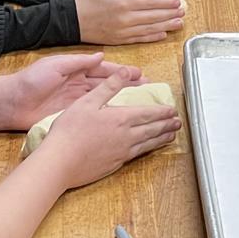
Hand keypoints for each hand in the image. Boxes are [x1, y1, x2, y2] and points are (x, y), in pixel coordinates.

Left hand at [3, 53, 137, 129]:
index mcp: (76, 71)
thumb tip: (101, 56)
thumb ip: (78, 62)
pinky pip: (93, 115)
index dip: (122, 72)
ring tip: (140, 103)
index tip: (139, 73)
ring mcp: (76, 102)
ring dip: (121, 100)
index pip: (104, 70)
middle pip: (108, 85)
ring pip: (104, 100)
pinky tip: (121, 118)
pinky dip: (107, 115)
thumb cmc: (31, 81)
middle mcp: (79, 86)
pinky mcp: (72, 116)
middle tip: (148, 89)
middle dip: (128, 86)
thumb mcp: (55, 65)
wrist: (11, 104)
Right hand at [26, 72, 179, 188]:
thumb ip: (109, 86)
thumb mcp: (88, 101)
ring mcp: (121, 153)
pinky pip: (137, 155)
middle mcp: (126, 136)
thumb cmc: (70, 130)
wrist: (60, 162)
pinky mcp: (114, 165)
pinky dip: (147, 151)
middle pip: (152, 129)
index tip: (173, 110)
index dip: (162, 111)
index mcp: (121, 118)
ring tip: (171, 136)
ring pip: (147, 144)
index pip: (148, 113)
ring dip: (161, 139)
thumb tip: (126, 72)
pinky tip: (147, 150)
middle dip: (167, 125)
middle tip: (178, 123)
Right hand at [72, 0, 187, 42]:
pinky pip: (140, 39)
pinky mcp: (118, 40)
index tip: (178, 1)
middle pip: (154, 17)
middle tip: (183, 12)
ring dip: (166, 26)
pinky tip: (161, 35)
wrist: (68, 21)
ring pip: (150, 29)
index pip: (151, 3)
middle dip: (171, 14)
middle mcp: (126, 19)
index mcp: (123, 3)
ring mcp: (123, 32)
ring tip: (179, 23)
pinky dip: (153, 37)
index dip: (166, 2)